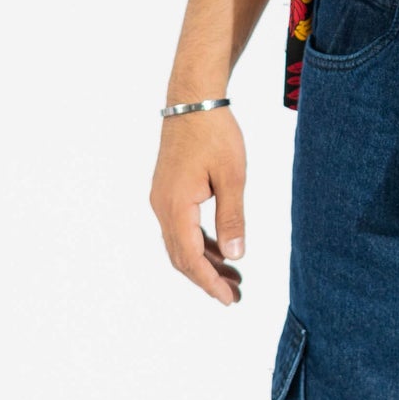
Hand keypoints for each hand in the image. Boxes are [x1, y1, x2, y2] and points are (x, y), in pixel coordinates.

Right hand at [149, 105, 247, 305]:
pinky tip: (220, 248)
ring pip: (180, 243)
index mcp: (176, 207)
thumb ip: (232, 218)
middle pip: (181, 257)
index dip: (209, 282)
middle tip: (235, 294)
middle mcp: (162, 206)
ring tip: (233, 276)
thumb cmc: (215, 133)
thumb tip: (236, 257)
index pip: (191, 258)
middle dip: (207, 278)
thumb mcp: (231, 176)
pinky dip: (199, 243)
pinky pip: (181, 227)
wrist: (193, 100)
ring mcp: (162, 198)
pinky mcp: (167, 190)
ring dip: (204, 262)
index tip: (229, 299)